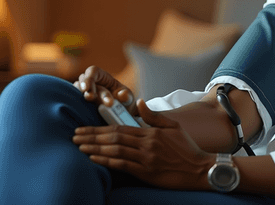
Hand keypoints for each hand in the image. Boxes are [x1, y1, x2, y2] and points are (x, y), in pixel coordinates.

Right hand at [73, 66, 134, 113]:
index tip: (87, 88)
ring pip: (77, 92)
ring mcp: (84, 93)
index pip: (93, 71)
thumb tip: (122, 95)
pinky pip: (75, 102)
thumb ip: (126, 96)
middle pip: (84, 82)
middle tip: (90, 97)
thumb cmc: (122, 102)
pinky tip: (82, 111)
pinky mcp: (81, 104)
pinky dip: (78, 105)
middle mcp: (90, 83)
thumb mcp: (128, 98)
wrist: (119, 114)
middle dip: (88, 90)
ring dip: (83, 97)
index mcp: (102, 76)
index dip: (89, 78)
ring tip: (89, 104)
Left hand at [73, 99, 214, 190]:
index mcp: (150, 133)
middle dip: (91, 136)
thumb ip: (154, 116)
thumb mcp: (173, 127)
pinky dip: (106, 161)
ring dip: (95, 148)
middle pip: (113, 138)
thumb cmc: (187, 148)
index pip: (119, 128)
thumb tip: (141, 102)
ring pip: (114, 150)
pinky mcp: (147, 173)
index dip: (99, 128)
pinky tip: (94, 158)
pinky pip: (122, 165)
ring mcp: (146, 159)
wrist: (200, 169)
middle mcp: (146, 144)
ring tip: (79, 146)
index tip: (84, 128)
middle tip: (75, 136)